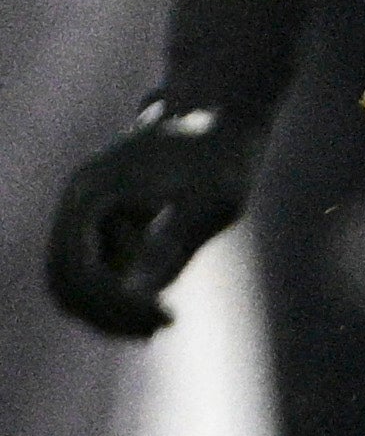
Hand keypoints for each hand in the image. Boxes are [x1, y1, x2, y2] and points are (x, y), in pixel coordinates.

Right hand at [47, 102, 258, 336]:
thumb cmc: (223, 150)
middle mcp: (79, 203)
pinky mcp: (107, 220)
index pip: (78, 268)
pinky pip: (96, 271)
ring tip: (159, 324)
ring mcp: (89, 212)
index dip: (113, 304)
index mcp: (91, 193)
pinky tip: (156, 312)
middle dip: (106, 313)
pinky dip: (117, 295)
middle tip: (157, 329)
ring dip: (108, 309)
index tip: (163, 317)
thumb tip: (141, 296)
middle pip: (66, 279)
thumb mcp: (210, 201)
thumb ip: (174, 245)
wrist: (226, 106)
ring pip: (77, 281)